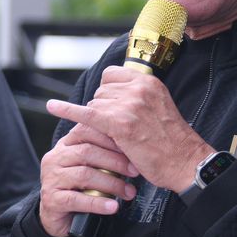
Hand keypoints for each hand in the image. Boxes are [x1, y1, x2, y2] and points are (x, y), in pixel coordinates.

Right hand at [37, 119, 140, 236]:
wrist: (55, 218)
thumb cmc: (77, 189)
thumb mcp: (87, 167)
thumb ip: (101, 155)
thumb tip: (132, 149)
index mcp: (64, 146)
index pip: (85, 131)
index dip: (109, 138)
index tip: (130, 147)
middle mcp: (54, 159)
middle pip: (86, 152)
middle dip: (115, 161)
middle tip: (134, 171)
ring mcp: (51, 179)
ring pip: (84, 175)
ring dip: (111, 183)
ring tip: (128, 192)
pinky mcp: (52, 200)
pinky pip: (77, 200)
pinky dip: (98, 203)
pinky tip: (112, 207)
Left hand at [47, 66, 211, 193]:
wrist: (185, 161)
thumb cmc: (171, 140)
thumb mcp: (159, 106)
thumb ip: (136, 96)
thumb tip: (108, 93)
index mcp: (148, 81)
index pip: (111, 75)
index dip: (107, 92)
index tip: (111, 105)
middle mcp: (138, 88)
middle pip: (101, 91)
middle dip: (104, 109)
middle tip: (120, 128)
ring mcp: (128, 105)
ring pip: (95, 105)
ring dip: (100, 122)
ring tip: (120, 137)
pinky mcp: (119, 123)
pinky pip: (86, 113)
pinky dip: (67, 110)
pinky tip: (52, 107)